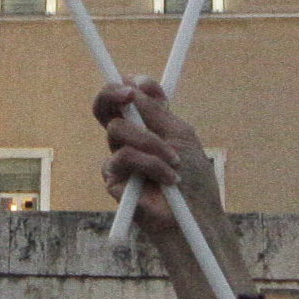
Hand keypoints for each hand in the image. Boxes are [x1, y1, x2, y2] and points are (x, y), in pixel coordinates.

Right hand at [91, 81, 214, 233]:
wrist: (195, 214)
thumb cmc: (192, 177)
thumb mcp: (179, 135)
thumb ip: (156, 112)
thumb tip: (134, 86)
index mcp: (144, 126)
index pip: (126, 97)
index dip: (131, 84)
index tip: (150, 86)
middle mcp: (127, 140)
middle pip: (103, 107)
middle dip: (112, 93)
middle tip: (128, 93)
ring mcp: (118, 159)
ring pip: (117, 130)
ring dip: (150, 142)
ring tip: (174, 161)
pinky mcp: (113, 180)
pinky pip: (124, 157)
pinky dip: (151, 165)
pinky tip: (168, 179)